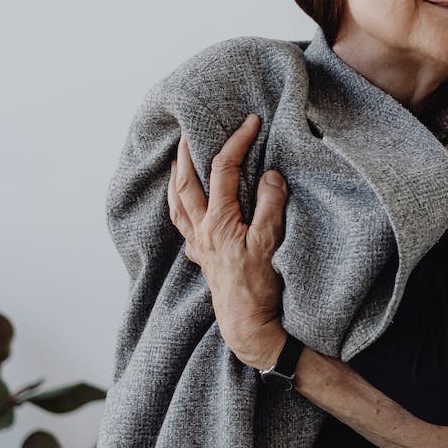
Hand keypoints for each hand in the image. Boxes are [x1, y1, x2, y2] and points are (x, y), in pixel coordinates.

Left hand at [165, 112, 290, 370]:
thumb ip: (271, 206)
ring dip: (176, 178)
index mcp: (218, 222)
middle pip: (186, 182)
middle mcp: (202, 231)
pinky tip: (183, 203)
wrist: (249, 326)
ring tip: (177, 160)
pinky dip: (178, 207)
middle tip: (189, 129)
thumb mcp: (271, 243)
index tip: (251, 121)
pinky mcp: (203, 259)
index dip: (236, 142)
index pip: (223, 170)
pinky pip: (182, 225)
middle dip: (188, 152)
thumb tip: (271, 176)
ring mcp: (199, 246)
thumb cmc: (260, 287)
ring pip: (177, 204)